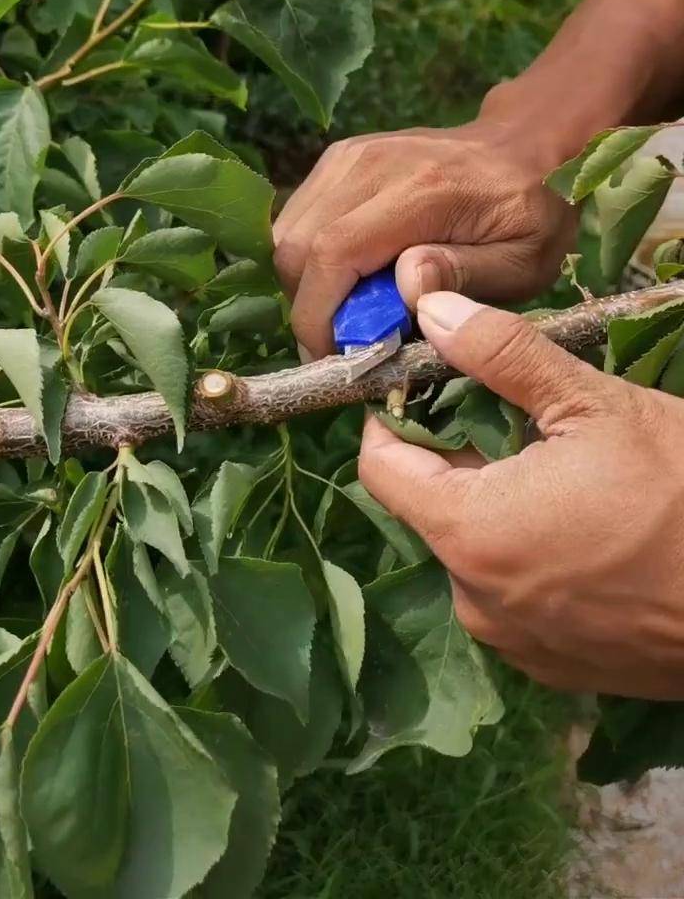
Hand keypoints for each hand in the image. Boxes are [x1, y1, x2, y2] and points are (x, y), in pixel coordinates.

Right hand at [273, 124, 576, 357]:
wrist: (524, 147)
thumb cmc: (531, 213)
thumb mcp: (524, 259)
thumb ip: (466, 274)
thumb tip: (406, 286)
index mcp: (421, 190)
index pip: (333, 252)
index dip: (318, 314)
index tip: (336, 357)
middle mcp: (371, 164)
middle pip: (294, 246)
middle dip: (309, 306)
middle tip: (348, 340)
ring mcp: (349, 156)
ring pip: (286, 233)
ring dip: (306, 283)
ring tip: (352, 309)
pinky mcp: (339, 159)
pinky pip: (298, 218)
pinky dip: (310, 258)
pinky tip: (352, 275)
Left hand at [360, 291, 683, 698]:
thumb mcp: (594, 406)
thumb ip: (500, 354)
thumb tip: (433, 308)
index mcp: (470, 533)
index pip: (380, 466)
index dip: (396, 415)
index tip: (430, 382)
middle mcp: (475, 600)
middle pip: (431, 506)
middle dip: (464, 454)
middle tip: (522, 415)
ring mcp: (515, 643)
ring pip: (475, 549)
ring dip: (501, 504)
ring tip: (568, 472)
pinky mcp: (555, 666)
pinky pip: (514, 593)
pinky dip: (532, 554)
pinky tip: (589, 527)